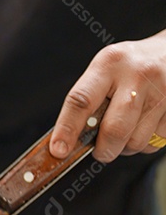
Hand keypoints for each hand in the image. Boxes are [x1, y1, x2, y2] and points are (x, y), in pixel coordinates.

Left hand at [50, 31, 165, 161]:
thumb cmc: (131, 66)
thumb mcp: (106, 70)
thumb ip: (89, 101)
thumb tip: (67, 141)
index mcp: (109, 64)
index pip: (81, 100)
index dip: (67, 129)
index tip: (58, 150)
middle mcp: (137, 74)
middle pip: (114, 130)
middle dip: (103, 150)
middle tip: (101, 151)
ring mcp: (163, 90)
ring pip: (136, 141)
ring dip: (126, 147)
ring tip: (127, 129)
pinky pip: (157, 141)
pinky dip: (147, 142)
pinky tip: (147, 124)